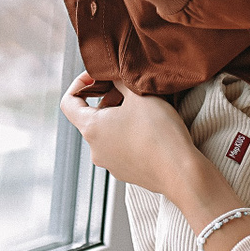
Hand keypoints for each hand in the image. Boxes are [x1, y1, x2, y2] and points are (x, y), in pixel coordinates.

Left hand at [59, 73, 202, 194]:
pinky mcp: (126, 173)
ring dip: (120, 119)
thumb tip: (114, 77)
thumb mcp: (139, 95)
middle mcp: (95, 149)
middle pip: (91, 117)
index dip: (80, 84)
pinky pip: (121, 149)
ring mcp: (110, 164)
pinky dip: (130, 136)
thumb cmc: (159, 132)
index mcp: (91, 128)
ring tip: (145, 111)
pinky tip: (152, 132)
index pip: (68, 103)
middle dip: (108, 100)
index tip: (99, 77)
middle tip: (129, 91)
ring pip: (107, 134)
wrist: (180, 172)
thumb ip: (120, 81)